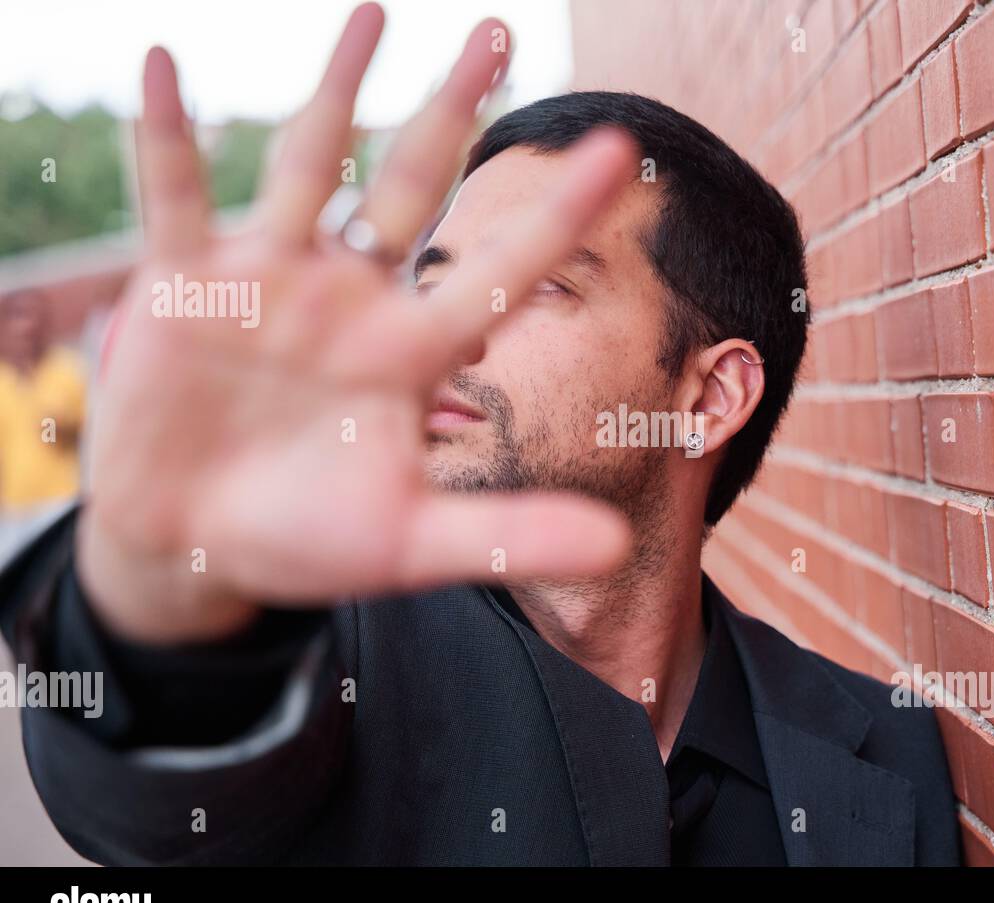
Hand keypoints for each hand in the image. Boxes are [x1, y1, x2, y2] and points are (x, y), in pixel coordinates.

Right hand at [77, 4, 634, 642]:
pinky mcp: (187, 285)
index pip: (499, 270)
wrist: (197, 544)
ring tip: (374, 11)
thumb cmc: (308, 538)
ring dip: (338, 89)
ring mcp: (272, 282)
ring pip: (311, 166)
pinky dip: (168, 135)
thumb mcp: (411, 543)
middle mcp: (352, 299)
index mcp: (412, 351)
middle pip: (412, 185)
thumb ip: (507, 536)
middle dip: (453, 110)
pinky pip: (176, 196)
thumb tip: (618, 551)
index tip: (619, 147)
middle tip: (499, 32)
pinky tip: (166, 65)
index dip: (556, 214)